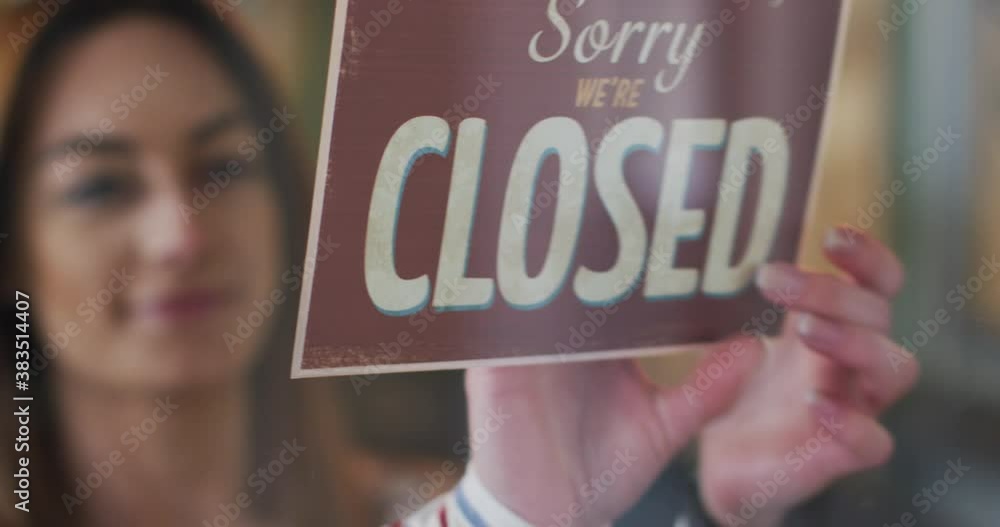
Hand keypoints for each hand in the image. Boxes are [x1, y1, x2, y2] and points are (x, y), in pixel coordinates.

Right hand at [464, 227, 916, 526]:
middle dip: (597, 223)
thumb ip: (705, 390)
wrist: (546, 518)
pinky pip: (502, 314)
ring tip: (580, 187)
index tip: (676, 203)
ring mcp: (525, 346)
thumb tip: (752, 349)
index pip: (620, 280)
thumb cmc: (599, 474)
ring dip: (552, 236)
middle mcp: (561, 335)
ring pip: (535, 278)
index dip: (643, 245)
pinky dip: (512, 281)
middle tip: (628, 168)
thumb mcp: (662, 427)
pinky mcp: (494, 363)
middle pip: (575, 267)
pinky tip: (526, 245)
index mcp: (599, 344)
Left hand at [696, 227, 919, 525]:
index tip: (830, 233)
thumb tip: (664, 259)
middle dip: (832, 289)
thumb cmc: (729, 397)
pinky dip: (851, 422)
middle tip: (773, 278)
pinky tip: (814, 403)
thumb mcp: (713, 344)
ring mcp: (853, 407)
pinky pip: (874, 442)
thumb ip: (703, 308)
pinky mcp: (840, 455)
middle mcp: (848, 362)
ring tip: (803, 329)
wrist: (724, 473)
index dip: (865, 256)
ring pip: (895, 367)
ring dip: (854, 341)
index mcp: (826, 327)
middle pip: (877, 312)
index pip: (871, 280)